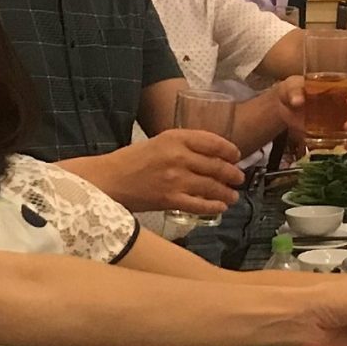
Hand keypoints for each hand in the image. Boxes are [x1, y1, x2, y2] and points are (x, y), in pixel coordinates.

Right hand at [68, 131, 244, 218]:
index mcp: (175, 138)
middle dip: (232, 173)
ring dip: (227, 192)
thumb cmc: (131, 160)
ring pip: (211, 186)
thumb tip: (210, 156)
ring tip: (233, 196)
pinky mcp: (171, 199)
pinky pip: (200, 204)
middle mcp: (178, 157)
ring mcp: (176, 179)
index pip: (212, 142)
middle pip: (216, 165)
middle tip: (238, 178)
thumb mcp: (158, 142)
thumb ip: (182, 146)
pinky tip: (221, 207)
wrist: (108, 180)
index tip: (236, 156)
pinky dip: (214, 206)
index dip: (229, 150)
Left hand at [275, 76, 346, 150]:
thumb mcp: (291, 86)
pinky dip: (346, 147)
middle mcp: (343, 107)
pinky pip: (344, 143)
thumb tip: (297, 101)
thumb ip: (294, 91)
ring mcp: (339, 123)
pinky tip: (342, 150)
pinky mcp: (332, 137)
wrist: (282, 110)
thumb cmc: (292, 92)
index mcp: (338, 90)